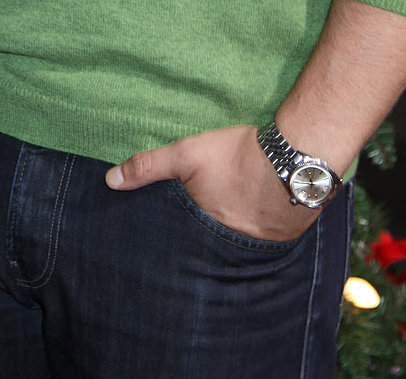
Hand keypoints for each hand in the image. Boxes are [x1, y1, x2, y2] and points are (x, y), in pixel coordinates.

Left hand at [106, 123, 319, 242]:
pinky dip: (251, 234)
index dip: (169, 242)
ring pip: (231, 248)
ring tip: (218, 229)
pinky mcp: (280, 242)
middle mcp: (227, 249)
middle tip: (188, 239)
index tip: (157, 245)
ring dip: (225, 240)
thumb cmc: (237, 157)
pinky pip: (258, 244)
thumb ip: (149, 167)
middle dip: (196, 245)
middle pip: (204, 250)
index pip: (177, 246)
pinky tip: (249, 221)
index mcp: (201, 231)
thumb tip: (110, 181)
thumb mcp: (187, 155)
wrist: (294, 162)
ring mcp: (256, 249)